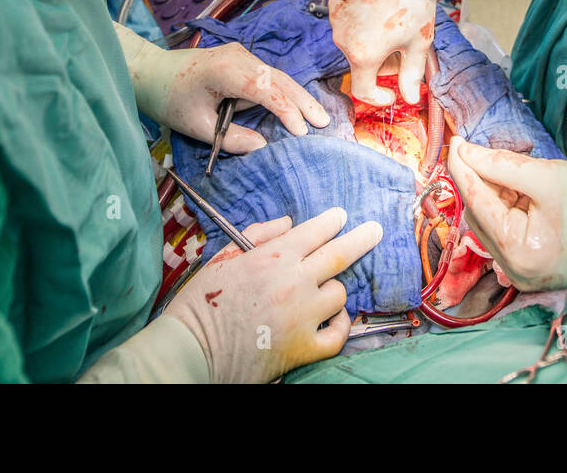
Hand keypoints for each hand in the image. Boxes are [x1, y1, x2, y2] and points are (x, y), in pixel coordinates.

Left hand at [119, 34, 329, 148]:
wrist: (150, 72)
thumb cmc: (169, 99)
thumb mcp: (196, 126)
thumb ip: (231, 138)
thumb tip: (263, 147)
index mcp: (225, 70)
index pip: (265, 88)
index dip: (285, 109)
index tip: (301, 131)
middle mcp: (238, 57)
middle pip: (279, 78)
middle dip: (302, 101)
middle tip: (323, 123)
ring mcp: (241, 55)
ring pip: (277, 76)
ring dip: (296, 96)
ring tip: (317, 118)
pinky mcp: (242, 60)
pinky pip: (268, 76)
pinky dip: (284, 92)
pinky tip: (298, 107)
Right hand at [165, 209, 382, 382]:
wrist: (190, 350)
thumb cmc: (202, 303)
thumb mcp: (224, 257)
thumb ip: (259, 235)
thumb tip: (289, 223)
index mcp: (273, 257)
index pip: (315, 231)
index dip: (332, 221)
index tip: (341, 216)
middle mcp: (293, 282)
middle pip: (341, 254)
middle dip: (363, 238)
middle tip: (375, 230)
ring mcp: (302, 316)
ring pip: (339, 293)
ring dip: (333, 289)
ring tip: (319, 292)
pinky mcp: (303, 348)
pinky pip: (339, 334)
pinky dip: (340, 325)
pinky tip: (333, 319)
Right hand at [330, 0, 433, 105]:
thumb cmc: (411, 0)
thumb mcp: (419, 42)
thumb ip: (412, 74)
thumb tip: (409, 98)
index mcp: (363, 55)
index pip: (363, 91)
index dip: (379, 97)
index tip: (392, 94)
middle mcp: (343, 41)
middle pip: (362, 65)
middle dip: (383, 62)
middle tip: (404, 44)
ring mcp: (336, 22)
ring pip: (355, 45)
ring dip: (372, 43)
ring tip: (392, 22)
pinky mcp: (335, 4)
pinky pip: (348, 25)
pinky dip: (362, 25)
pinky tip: (379, 10)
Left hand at [446, 137, 566, 289]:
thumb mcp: (548, 177)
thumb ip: (501, 165)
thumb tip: (464, 152)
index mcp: (517, 253)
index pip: (476, 201)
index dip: (463, 167)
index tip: (455, 140)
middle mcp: (515, 272)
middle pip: (480, 215)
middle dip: (481, 180)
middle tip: (485, 148)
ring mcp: (525, 275)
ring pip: (493, 224)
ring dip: (496, 194)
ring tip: (516, 170)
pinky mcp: (536, 269)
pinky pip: (509, 234)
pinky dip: (511, 209)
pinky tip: (523, 190)